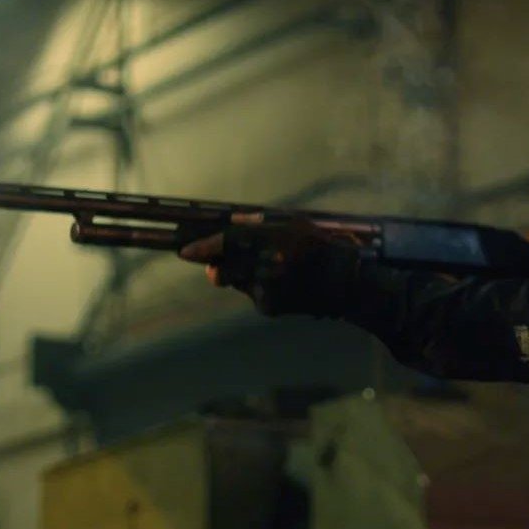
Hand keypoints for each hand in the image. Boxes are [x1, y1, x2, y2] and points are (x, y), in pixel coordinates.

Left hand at [179, 214, 357, 316]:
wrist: (344, 283)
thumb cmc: (319, 246)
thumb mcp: (293, 223)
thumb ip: (260, 222)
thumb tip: (232, 221)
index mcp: (271, 241)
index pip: (227, 243)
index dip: (203, 247)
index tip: (184, 251)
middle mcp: (265, 267)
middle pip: (222, 271)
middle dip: (213, 267)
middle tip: (211, 263)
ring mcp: (266, 290)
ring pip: (237, 283)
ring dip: (240, 276)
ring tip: (268, 269)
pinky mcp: (268, 307)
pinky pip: (252, 295)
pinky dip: (258, 288)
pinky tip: (280, 284)